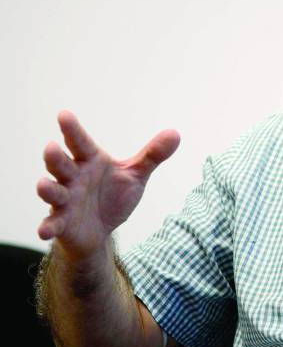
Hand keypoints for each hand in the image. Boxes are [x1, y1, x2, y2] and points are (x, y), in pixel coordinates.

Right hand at [36, 111, 179, 259]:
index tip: (64, 114)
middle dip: (55, 157)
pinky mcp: (62, 222)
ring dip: (47, 189)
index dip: (73, 130)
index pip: (81, 142)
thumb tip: (176, 133)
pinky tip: (44, 231)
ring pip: (53, 192)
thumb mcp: (135, 175)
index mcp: (90, 161)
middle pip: (62, 164)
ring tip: (43, 185)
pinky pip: (53, 223)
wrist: (101, 229)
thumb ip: (152, 155)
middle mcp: (73, 177)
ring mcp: (65, 200)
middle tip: (51, 147)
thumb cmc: (113, 195)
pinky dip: (48, 226)